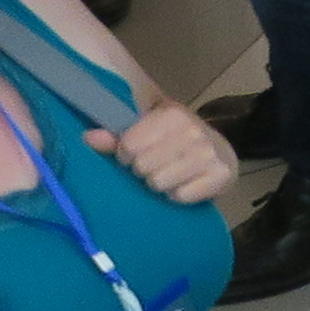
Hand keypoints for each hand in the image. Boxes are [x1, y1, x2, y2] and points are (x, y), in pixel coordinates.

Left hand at [97, 100, 238, 210]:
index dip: (127, 155)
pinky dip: (178, 195)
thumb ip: (116, 136)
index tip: (137, 154)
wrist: (221, 153)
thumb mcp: (147, 130)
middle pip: (142, 167)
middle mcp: (192, 131)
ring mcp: (209, 154)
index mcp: (172, 114)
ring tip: (169, 175)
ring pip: (159, 183)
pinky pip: (180, 196)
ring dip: (160, 184)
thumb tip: (87, 138)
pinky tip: (184, 185)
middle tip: (155, 166)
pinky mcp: (221, 176)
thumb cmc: (176, 140)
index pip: (128, 146)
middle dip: (143, 171)